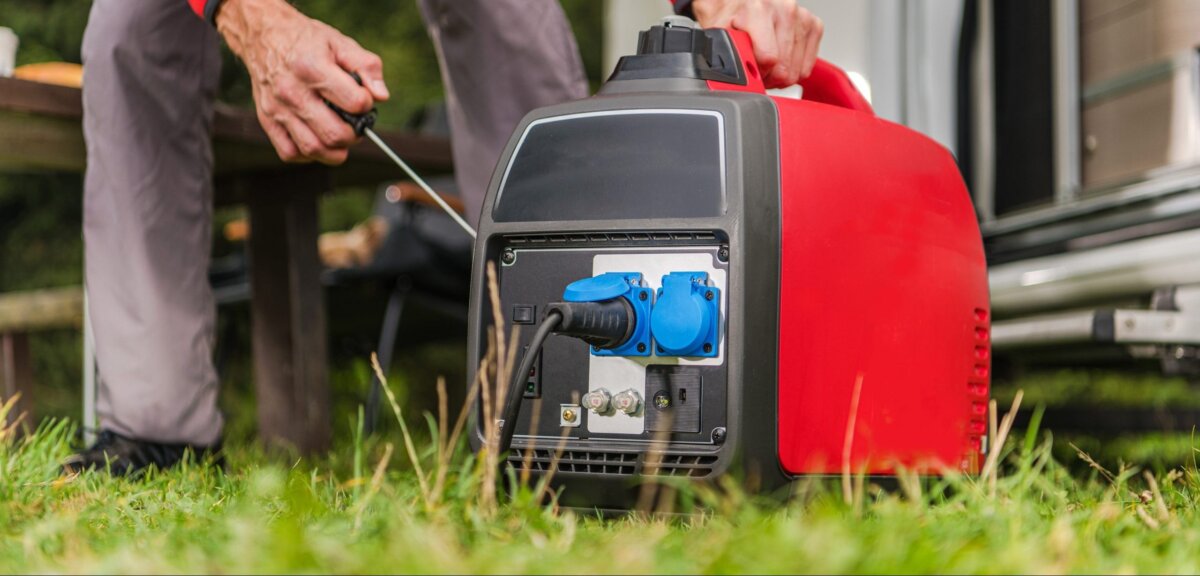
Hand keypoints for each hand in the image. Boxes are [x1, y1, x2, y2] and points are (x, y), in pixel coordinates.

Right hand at [216, 0, 388, 164]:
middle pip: (334, 134)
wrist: (263, 36)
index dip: (366, 105)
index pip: (354, 103)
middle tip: (356, 124)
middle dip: (355, 135)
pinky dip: (309, 154)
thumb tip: (381, 96)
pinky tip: (318, 139)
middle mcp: (291, 91)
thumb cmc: (305, 40)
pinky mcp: (267, 121)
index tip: (364, 100)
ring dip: (335, 151)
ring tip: (341, 136)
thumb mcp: (339, 42)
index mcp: (312, 68)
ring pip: (313, 149)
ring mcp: (277, 109)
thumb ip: (366, 66)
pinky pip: (290, 153)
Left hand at [691, 0, 822, 87]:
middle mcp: (784, 9)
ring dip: (780, 74)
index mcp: (759, 10)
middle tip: (756, 68)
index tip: (749, 68)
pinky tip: (780, 59)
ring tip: (766, 63)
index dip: (757, 73)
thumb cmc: (728, 13)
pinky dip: (793, 68)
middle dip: (768, 77)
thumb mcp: (718, 32)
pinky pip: (807, 66)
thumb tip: (733, 74)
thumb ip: (726, 53)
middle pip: (784, 69)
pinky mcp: (813, 24)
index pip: (769, 59)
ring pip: (797, 71)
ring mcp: (801, 16)